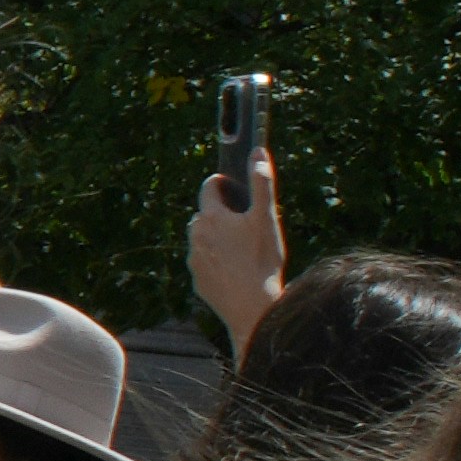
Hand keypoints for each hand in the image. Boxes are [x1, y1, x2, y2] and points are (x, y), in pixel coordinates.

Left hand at [189, 152, 285, 353]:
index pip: (210, 187)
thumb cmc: (261, 260)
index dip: (224, 183)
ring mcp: (194, 259)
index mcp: (211, 216)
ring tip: (242, 247)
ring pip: (203, 239)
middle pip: (206, 213)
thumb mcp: (266, 219)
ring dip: (218, 237)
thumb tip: (257, 153)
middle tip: (245, 221)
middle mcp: (196, 235)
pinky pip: (205, 262)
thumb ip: (262, 184)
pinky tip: (236, 268)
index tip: (235, 186)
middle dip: (222, 212)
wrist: (252, 307)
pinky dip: (216, 260)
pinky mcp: (197, 280)